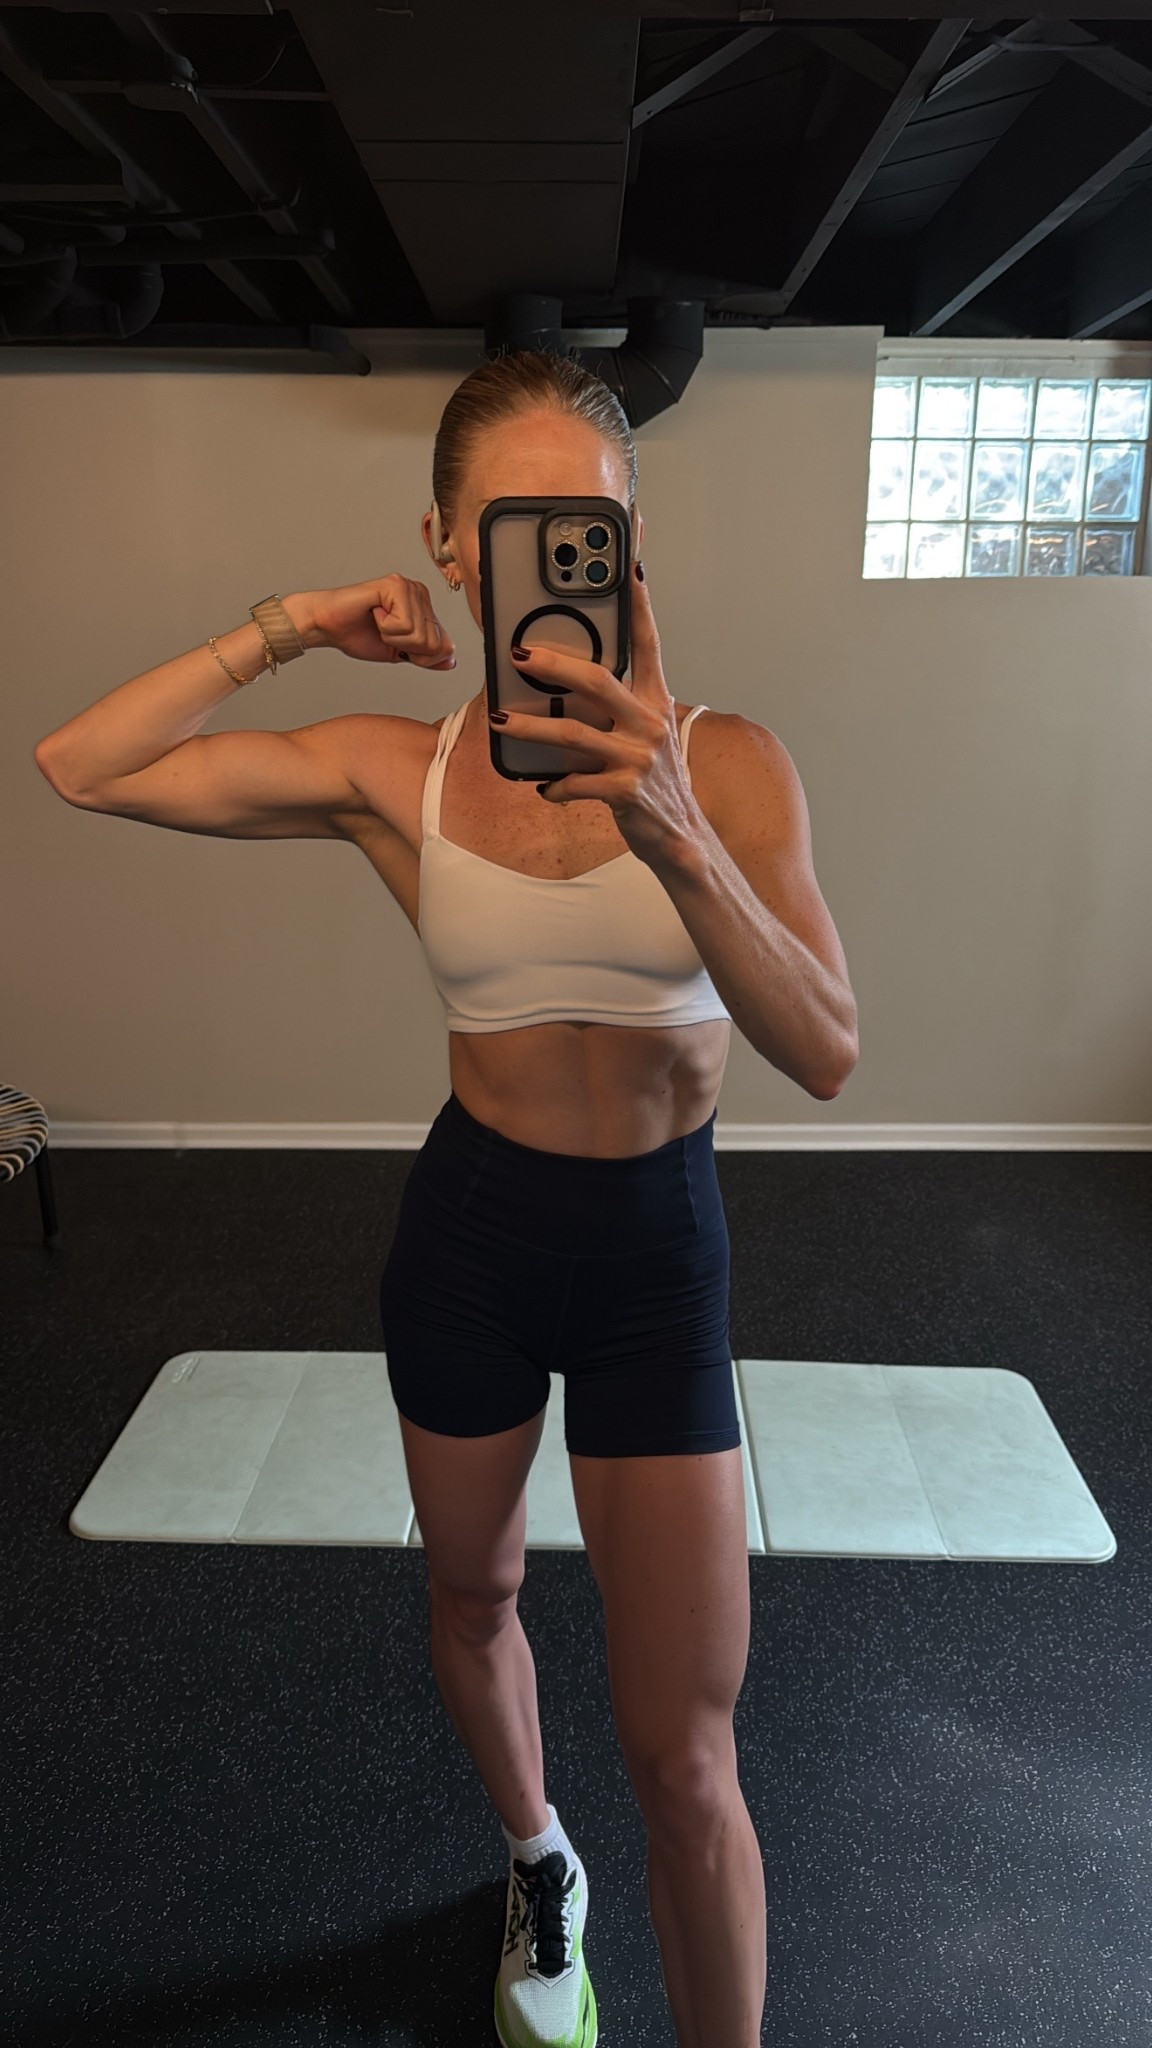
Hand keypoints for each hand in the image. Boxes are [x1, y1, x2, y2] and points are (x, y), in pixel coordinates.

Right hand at [308, 576, 456, 668]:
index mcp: (424, 609)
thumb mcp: (400, 652)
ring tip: (378, 622)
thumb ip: (426, 656)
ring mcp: (409, 587)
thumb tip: (450, 661)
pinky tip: (374, 613)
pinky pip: (404, 624)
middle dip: (407, 648)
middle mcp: (420, 594)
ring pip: (420, 635)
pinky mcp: (395, 585)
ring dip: (393, 638)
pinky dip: (386, 628)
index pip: (444, 645)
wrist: (329, 626)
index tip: (396, 644)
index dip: (421, 657)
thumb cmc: (358, 634)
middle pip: (434, 643)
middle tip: (384, 633)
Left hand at [490, 562, 701, 866]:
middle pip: (598, 681)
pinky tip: (542, 786)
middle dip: (554, 665)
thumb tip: (562, 686)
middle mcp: (650, 724)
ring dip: (531, 728)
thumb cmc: (655, 780)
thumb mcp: (644, 735)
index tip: (629, 566)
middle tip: (518, 655)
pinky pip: (575, 783)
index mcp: (655, 701)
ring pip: (573, 733)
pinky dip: (554, 785)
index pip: (648, 643)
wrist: (682, 836)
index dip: (638, 604)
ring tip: (502, 721)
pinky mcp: (625, 792)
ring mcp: (639, 758)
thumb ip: (615, 709)